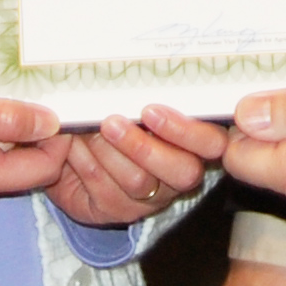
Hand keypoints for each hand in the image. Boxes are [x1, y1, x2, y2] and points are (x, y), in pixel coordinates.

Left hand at [45, 104, 228, 225]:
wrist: (77, 150)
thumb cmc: (116, 112)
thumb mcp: (132, 99)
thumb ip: (142, 92)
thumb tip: (134, 74)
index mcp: (193, 140)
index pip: (211, 142)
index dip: (187, 131)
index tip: (149, 111)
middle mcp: (179, 173)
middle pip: (183, 171)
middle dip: (144, 147)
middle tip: (111, 123)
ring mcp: (152, 198)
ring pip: (139, 181)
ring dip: (107, 152)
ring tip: (85, 130)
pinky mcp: (121, 212)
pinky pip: (106, 192)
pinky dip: (86, 165)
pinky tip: (74, 147)